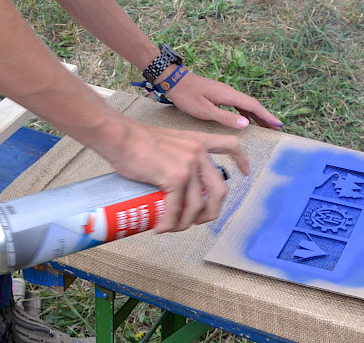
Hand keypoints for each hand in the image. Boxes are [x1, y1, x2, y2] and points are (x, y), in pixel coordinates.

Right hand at [102, 120, 249, 232]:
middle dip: (211, 212)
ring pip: (198, 205)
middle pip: (219, 189)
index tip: (244, 173)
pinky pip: (178, 208)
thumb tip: (175, 185)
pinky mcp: (175, 177)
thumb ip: (178, 156)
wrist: (119, 136)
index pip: (230, 145)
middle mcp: (197, 152)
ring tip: (171, 227)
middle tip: (197, 221)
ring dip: (186, 223)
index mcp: (197, 141)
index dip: (241, 161)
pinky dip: (169, 222)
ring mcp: (188, 164)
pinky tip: (160, 227)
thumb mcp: (166, 142)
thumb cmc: (134, 141)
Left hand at [163, 70, 282, 130]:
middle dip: (265, 116)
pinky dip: (246, 112)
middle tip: (276, 128)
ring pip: (245, 104)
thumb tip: (246, 123)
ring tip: (265, 125)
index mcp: (228, 95)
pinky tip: (246, 119)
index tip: (278, 125)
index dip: (267, 116)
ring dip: (257, 114)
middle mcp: (230, 91)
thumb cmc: (187, 96)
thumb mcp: (204, 110)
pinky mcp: (219, 94)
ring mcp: (225, 92)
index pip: (253, 106)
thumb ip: (225, 116)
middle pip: (252, 104)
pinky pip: (238, 103)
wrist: (174, 81)